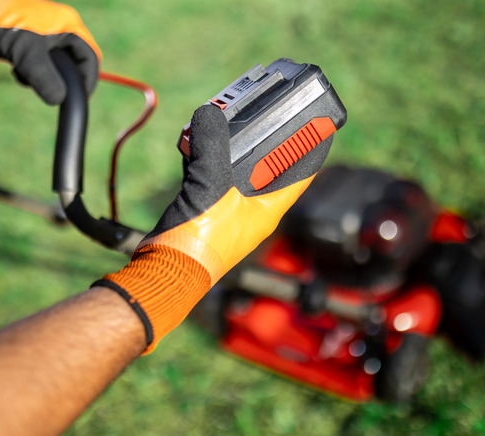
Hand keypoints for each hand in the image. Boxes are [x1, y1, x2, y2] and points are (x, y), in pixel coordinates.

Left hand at [0, 0, 100, 104]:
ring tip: (24, 76)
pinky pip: (39, 57)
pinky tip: (16, 69)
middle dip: (61, 79)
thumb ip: (45, 79)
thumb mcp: (26, 55)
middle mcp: (60, 24)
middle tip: (48, 91)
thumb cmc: (1, 23)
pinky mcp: (28, 34)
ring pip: (54, 61)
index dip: (87, 80)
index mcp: (69, 24)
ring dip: (43, 75)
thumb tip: (59, 100)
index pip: (90, 57)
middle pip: (72, 61)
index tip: (79, 99)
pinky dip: (31, 67)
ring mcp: (44, 28)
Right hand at [95, 105, 320, 352]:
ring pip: (239, 177)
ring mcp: (230, 216)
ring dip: (234, 154)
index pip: (300, 176)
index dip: (312, 150)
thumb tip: (209, 114)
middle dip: (268, 146)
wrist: (165, 271)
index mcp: (267, 211)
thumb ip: (211, 147)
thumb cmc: (197, 242)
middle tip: (267, 119)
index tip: (319, 128)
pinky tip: (197, 149)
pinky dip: (210, 164)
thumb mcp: (209, 186)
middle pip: (270, 172)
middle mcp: (252, 214)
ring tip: (229, 127)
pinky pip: (214, 183)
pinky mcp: (207, 216)